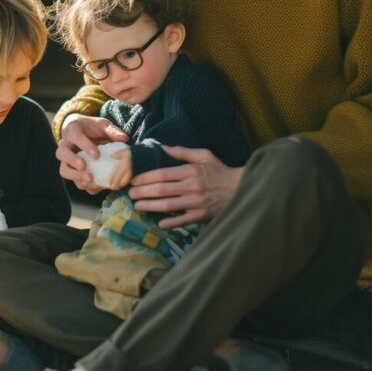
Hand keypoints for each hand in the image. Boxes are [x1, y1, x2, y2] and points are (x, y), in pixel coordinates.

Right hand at [56, 114, 127, 193]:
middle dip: (73, 161)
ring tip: (89, 180)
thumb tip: (124, 138)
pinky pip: (73, 180)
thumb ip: (112, 130)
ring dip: (76, 176)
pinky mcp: (71, 170)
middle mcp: (65, 145)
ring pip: (64, 170)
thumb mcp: (102, 124)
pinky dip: (83, 184)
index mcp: (73, 130)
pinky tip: (95, 186)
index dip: (85, 146)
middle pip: (62, 153)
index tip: (96, 155)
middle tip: (84, 167)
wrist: (80, 132)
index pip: (75, 137)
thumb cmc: (92, 128)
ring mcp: (66, 159)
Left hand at [128, 145, 244, 228]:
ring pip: (168, 206)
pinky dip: (170, 223)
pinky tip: (159, 223)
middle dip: (143, 192)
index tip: (134, 180)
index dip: (145, 177)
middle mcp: (192, 187)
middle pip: (162, 190)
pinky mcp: (201, 216)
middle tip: (131, 194)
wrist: (241, 188)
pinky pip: (183, 220)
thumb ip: (182, 152)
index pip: (163, 174)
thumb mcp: (204, 155)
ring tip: (138, 206)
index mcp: (191, 171)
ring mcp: (197, 203)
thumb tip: (161, 147)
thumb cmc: (219, 171)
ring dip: (150, 206)